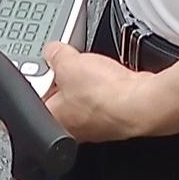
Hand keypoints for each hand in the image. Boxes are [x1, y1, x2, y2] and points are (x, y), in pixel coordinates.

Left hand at [41, 39, 178, 141]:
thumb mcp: (67, 62)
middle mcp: (74, 128)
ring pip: (86, 95)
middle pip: (61, 95)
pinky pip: (106, 96)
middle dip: (66, 76)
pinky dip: (108, 84)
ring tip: (94, 69)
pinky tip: (110, 76)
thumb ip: (54, 55)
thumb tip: (52, 51)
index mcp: (53, 119)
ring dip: (89, 80)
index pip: (36, 97)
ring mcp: (98, 124)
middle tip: (72, 62)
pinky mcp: (117, 116)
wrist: (142, 102)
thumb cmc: (103, 96)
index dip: (41, 76)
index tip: (47, 62)